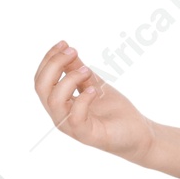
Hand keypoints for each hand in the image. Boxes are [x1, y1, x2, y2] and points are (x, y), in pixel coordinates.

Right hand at [33, 40, 155, 161]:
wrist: (138, 134)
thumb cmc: (114, 111)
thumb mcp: (94, 84)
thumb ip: (78, 70)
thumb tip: (67, 49)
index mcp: (60, 103)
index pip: (42, 79)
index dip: (49, 59)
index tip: (64, 43)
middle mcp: (60, 115)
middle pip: (41, 87)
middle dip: (53, 64)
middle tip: (73, 51)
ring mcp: (72, 127)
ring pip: (53, 100)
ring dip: (69, 79)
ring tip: (87, 71)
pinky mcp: (87, 135)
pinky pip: (75, 117)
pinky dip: (82, 99)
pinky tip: (94, 90)